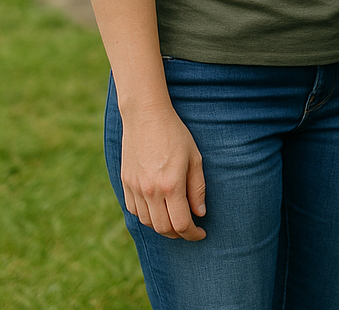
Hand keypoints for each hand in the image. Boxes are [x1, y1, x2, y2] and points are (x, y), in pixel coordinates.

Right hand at [120, 106, 206, 240]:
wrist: (146, 117)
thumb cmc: (175, 134)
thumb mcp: (194, 158)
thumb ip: (197, 188)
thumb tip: (200, 213)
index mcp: (170, 185)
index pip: (181, 223)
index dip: (193, 234)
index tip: (201, 234)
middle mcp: (150, 191)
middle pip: (163, 228)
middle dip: (179, 234)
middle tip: (190, 230)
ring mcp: (135, 188)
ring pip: (147, 222)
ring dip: (162, 227)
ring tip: (175, 220)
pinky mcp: (125, 184)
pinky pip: (134, 211)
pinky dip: (147, 216)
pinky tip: (157, 210)